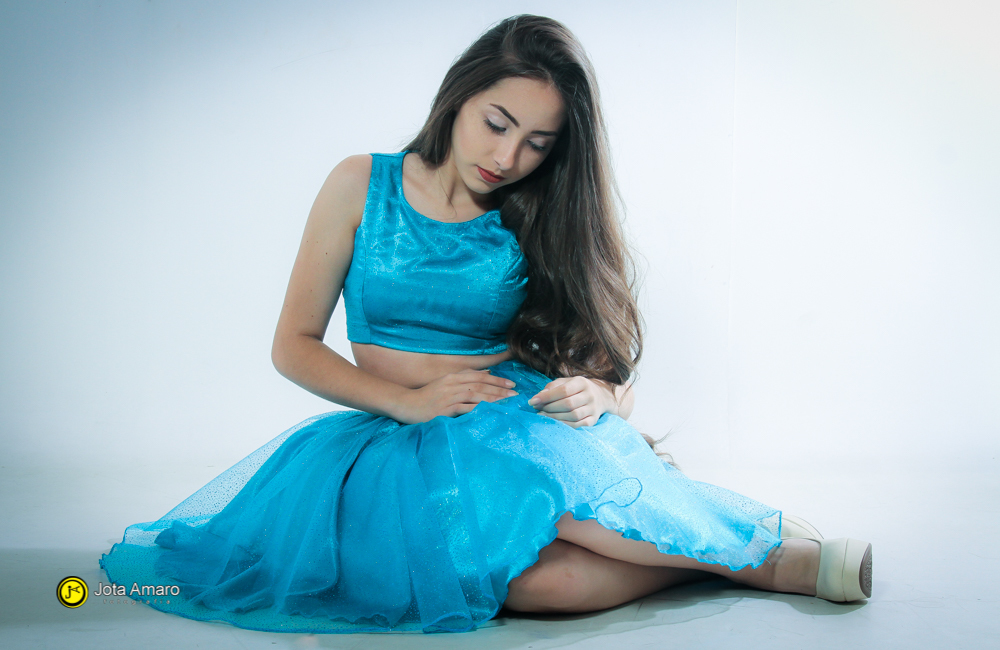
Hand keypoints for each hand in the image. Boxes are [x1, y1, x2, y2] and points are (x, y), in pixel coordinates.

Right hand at [393, 369, 517, 423]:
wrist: (406, 404)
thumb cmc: (427, 396)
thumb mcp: (446, 383)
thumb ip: (465, 378)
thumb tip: (486, 373)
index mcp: (453, 377)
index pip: (480, 376)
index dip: (497, 379)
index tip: (512, 384)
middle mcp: (452, 384)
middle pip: (481, 385)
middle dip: (500, 389)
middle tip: (515, 394)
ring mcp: (448, 397)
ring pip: (476, 395)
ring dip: (493, 399)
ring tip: (507, 403)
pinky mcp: (444, 410)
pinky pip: (465, 409)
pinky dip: (479, 410)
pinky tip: (490, 412)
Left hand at [527, 376, 617, 427]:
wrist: (600, 396)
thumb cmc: (577, 389)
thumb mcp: (566, 382)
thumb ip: (552, 387)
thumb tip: (538, 398)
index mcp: (582, 382)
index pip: (563, 390)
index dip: (547, 397)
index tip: (532, 401)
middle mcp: (590, 395)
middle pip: (568, 404)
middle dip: (549, 408)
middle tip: (537, 409)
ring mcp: (593, 409)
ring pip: (573, 416)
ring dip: (555, 417)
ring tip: (543, 416)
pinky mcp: (593, 420)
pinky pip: (578, 425)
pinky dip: (564, 425)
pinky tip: (555, 423)